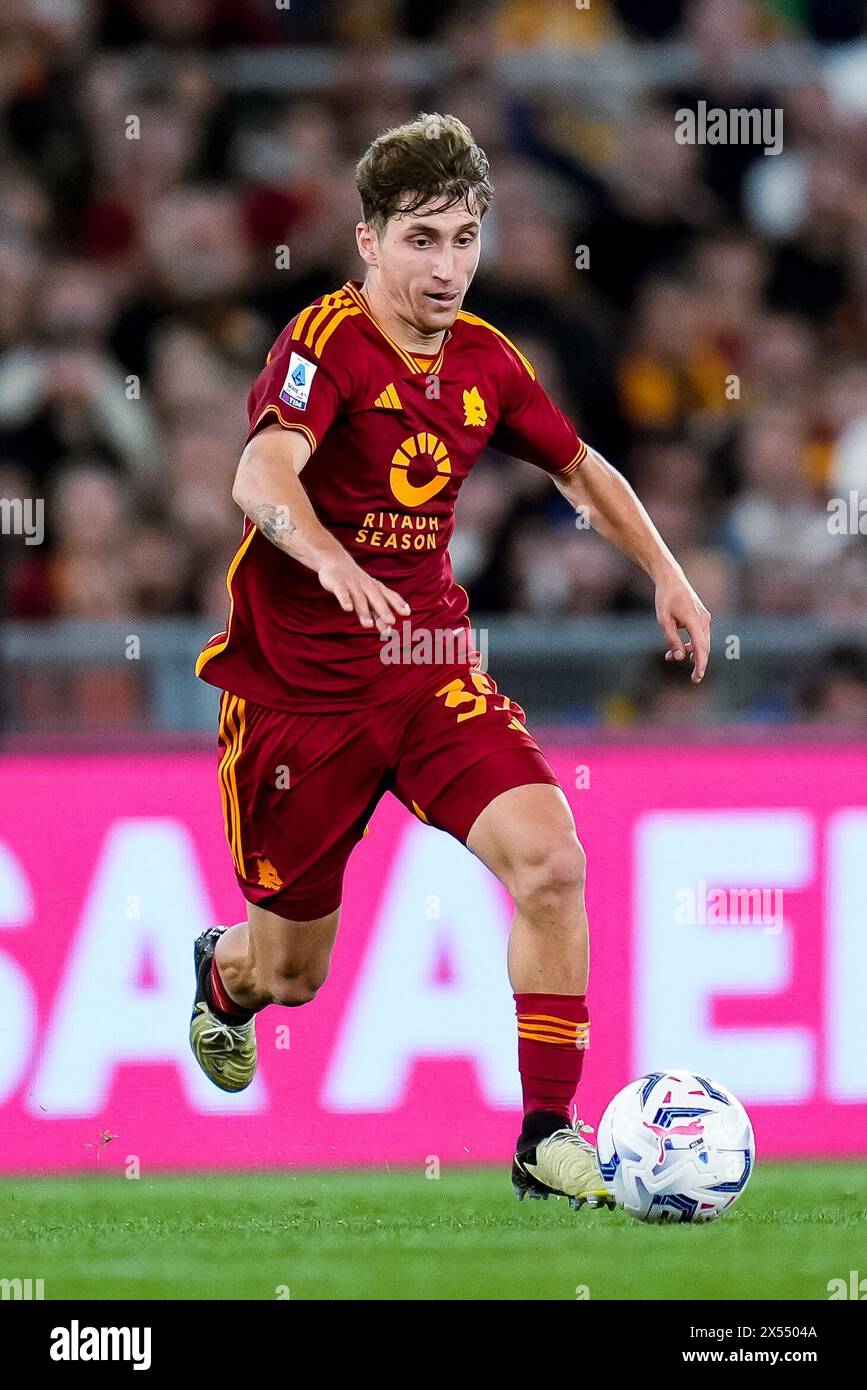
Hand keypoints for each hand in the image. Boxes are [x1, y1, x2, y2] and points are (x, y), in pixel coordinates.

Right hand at [317, 553, 409, 631]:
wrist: (334, 559)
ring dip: (364, 612)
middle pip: (376, 599)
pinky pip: (342, 592)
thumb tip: (390, 629)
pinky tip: (348, 609)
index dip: (398, 603)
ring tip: (369, 625)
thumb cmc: (356, 582)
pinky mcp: (337, 583)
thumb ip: (377, 610)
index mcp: (375, 588)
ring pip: (359, 599)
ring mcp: (352, 585)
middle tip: (391, 622)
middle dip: (384, 610)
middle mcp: (366, 586)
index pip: (389, 596)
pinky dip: (345, 600)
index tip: (407, 613)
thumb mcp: (368, 593)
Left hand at [655, 569, 710, 683]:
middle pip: (704, 647)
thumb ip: (672, 640)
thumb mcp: (664, 620)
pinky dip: (691, 643)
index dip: (701, 663)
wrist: (671, 578)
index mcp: (694, 620)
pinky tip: (679, 649)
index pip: (701, 647)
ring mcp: (704, 618)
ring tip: (670, 658)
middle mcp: (704, 619)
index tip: (698, 676)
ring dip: (690, 652)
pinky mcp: (701, 617)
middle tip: (693, 679)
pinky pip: (699, 635)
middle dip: (698, 663)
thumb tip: (681, 657)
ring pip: (702, 642)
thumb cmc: (665, 598)